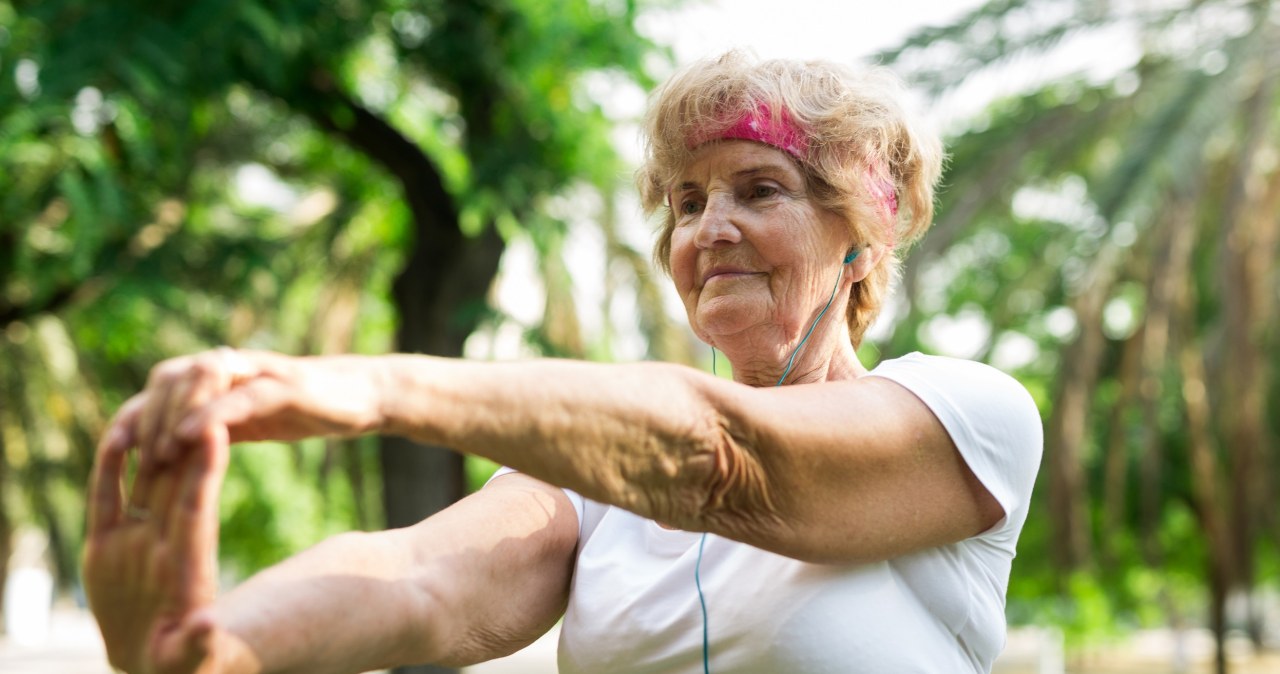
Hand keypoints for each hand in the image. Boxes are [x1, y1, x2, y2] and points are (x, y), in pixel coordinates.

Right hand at [83, 413, 228, 673]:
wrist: (164, 669)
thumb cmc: (189, 667)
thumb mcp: (195, 658)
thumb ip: (199, 643)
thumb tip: (208, 628)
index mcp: (185, 567)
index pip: (196, 507)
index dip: (205, 470)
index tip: (217, 428)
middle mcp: (161, 546)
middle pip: (176, 481)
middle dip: (185, 439)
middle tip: (197, 389)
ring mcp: (135, 543)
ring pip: (145, 481)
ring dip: (152, 444)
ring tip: (159, 400)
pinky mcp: (107, 547)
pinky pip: (108, 500)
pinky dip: (109, 471)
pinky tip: (114, 438)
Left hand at [126, 348, 383, 469]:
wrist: (361, 396)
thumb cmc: (300, 409)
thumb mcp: (246, 421)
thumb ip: (207, 428)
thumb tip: (161, 456)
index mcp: (218, 376)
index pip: (158, 388)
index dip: (131, 415)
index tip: (109, 451)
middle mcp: (232, 365)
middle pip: (168, 377)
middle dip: (145, 417)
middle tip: (132, 460)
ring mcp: (260, 370)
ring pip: (198, 379)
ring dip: (171, 414)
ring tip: (159, 453)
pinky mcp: (287, 383)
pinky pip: (239, 394)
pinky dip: (210, 413)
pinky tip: (189, 437)